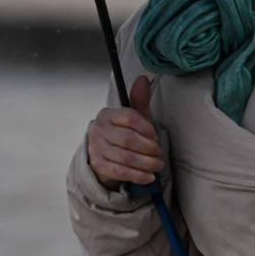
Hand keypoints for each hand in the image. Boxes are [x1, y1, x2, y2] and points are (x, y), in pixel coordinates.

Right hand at [86, 76, 163, 190]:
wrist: (108, 156)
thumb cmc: (126, 134)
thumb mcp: (135, 118)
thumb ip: (139, 100)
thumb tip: (142, 79)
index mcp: (107, 114)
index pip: (129, 118)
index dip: (146, 128)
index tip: (156, 136)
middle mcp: (97, 130)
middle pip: (127, 139)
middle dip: (148, 148)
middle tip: (159, 152)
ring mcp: (95, 148)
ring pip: (125, 157)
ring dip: (146, 163)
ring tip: (158, 165)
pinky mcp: (97, 165)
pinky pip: (119, 172)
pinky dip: (137, 175)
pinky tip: (148, 176)